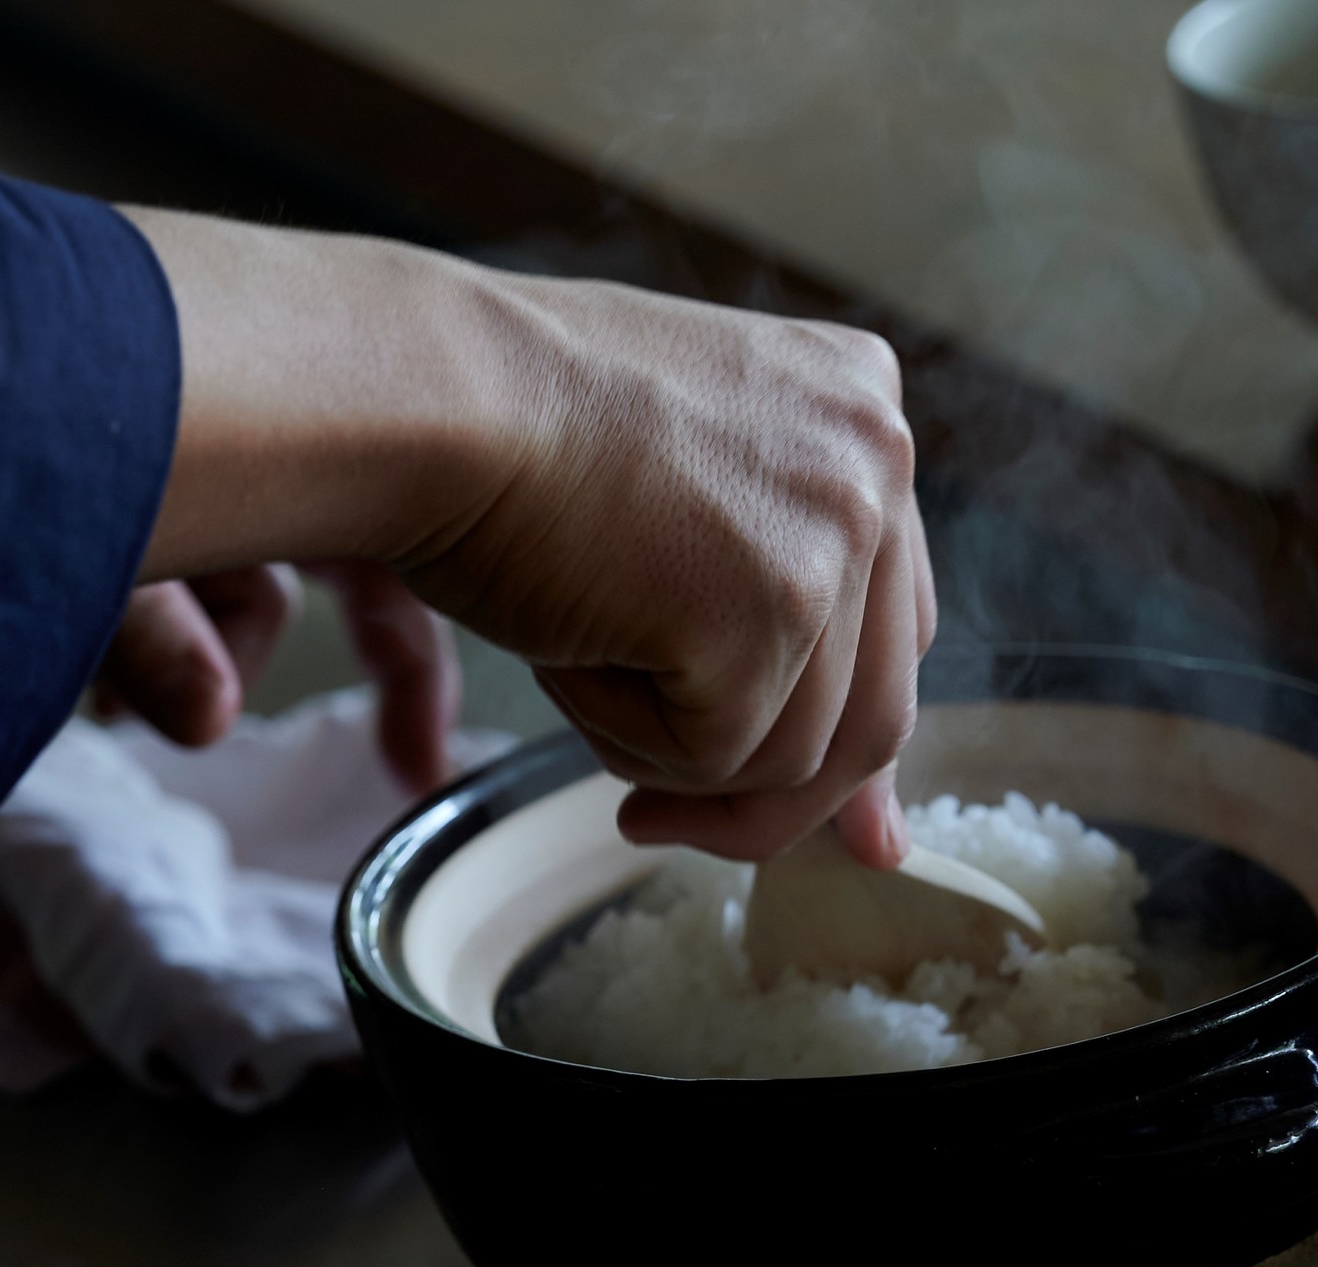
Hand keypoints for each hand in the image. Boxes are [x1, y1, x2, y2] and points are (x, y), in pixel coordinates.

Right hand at [122, 211, 931, 864]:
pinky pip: (715, 759)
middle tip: (662, 822)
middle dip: (773, 797)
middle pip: (873, 708)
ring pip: (791, 754)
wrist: (422, 393)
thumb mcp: (676, 486)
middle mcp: (876, 459)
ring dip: (670, 755)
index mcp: (862, 407)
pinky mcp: (771, 610)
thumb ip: (773, 591)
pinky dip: (623, 738)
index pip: (894, 622)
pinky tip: (563, 647)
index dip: (840, 727)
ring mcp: (833, 534)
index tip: (809, 807)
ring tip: (571, 657)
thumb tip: (862, 806)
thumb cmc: (504, 426)